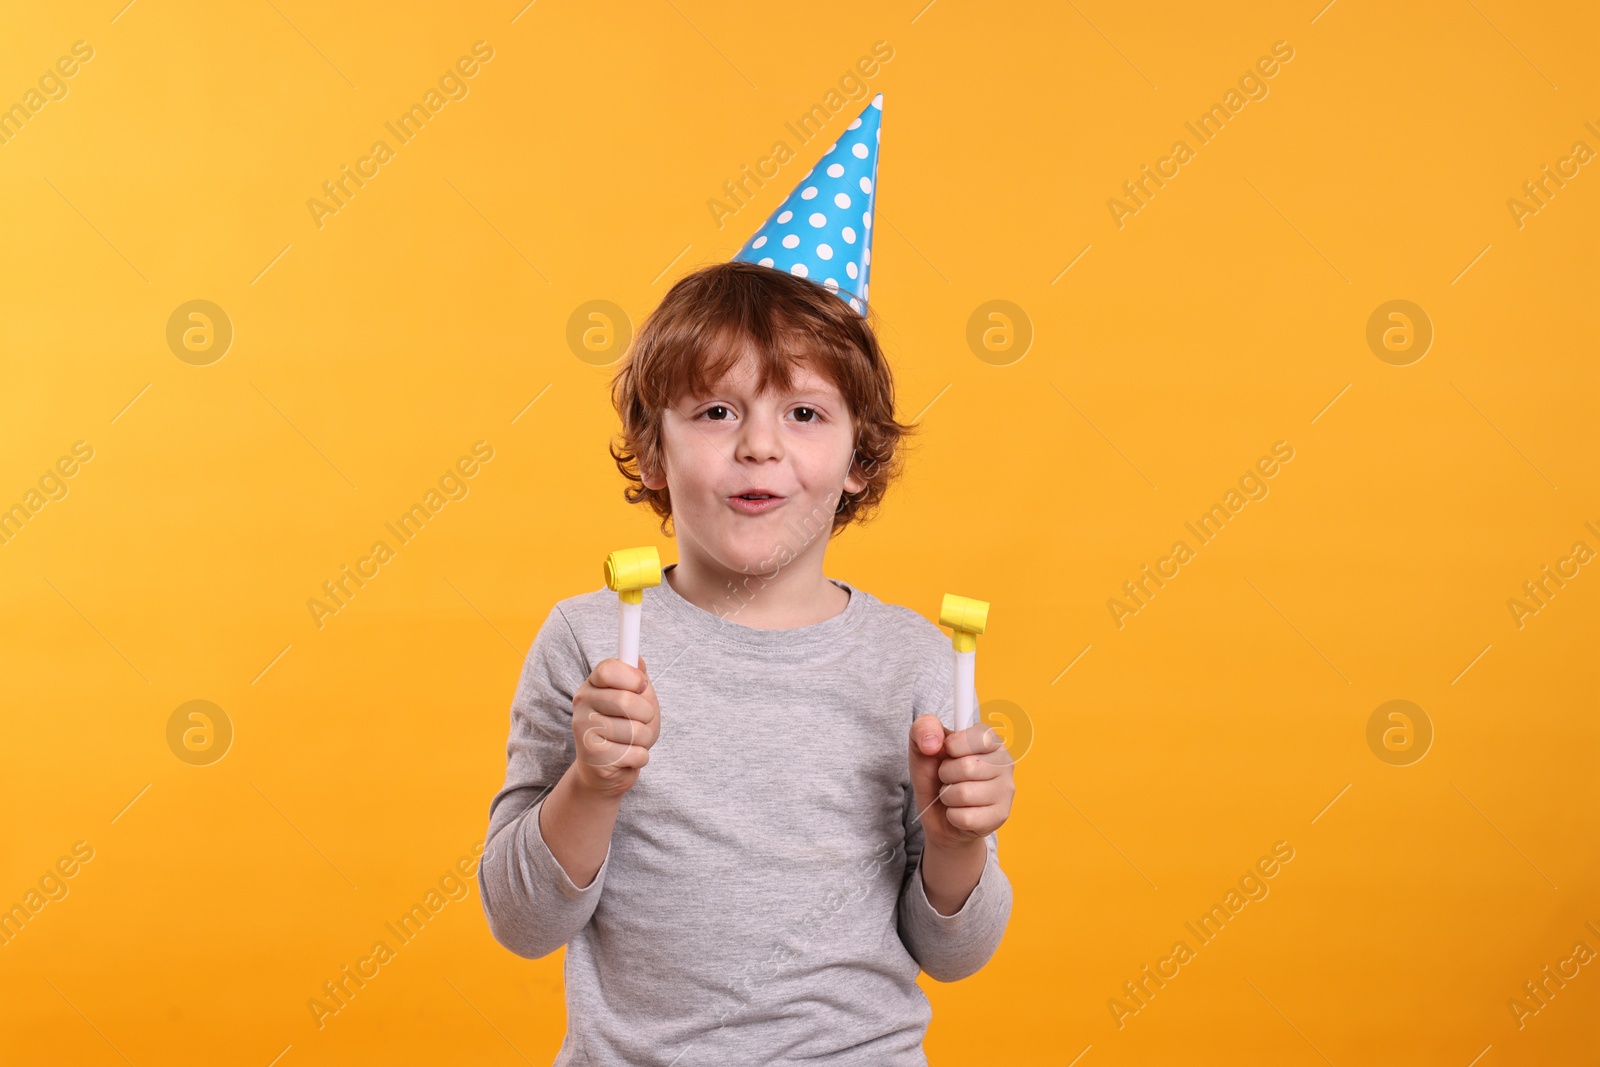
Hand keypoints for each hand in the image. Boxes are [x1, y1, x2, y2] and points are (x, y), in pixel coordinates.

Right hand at [570, 657, 659, 798]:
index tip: (642, 687)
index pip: (608, 669)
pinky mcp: (593, 757)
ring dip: (646, 739)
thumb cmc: (624, 729)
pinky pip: (636, 754)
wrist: (604, 769)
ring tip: (635, 742)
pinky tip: (628, 757)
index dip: (632, 677)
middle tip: (644, 720)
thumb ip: (638, 679)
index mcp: (592, 685)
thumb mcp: (636, 700)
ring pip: (635, 731)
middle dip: (648, 714)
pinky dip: (641, 757)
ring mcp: (584, 731)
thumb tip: (638, 660)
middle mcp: (582, 704)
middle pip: (626, 701)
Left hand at [908, 715, 1013, 851]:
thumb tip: (933, 743)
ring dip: (948, 796)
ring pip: (964, 794)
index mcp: (990, 739)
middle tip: (948, 777)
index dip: (953, 746)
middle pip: (967, 767)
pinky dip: (953, 815)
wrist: (937, 813)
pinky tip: (959, 810)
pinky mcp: (1000, 816)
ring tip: (953, 794)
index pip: (978, 737)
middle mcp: (1005, 763)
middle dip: (946, 774)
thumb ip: (924, 727)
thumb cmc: (935, 775)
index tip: (948, 751)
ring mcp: (1006, 791)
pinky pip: (966, 817)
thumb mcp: (922, 745)